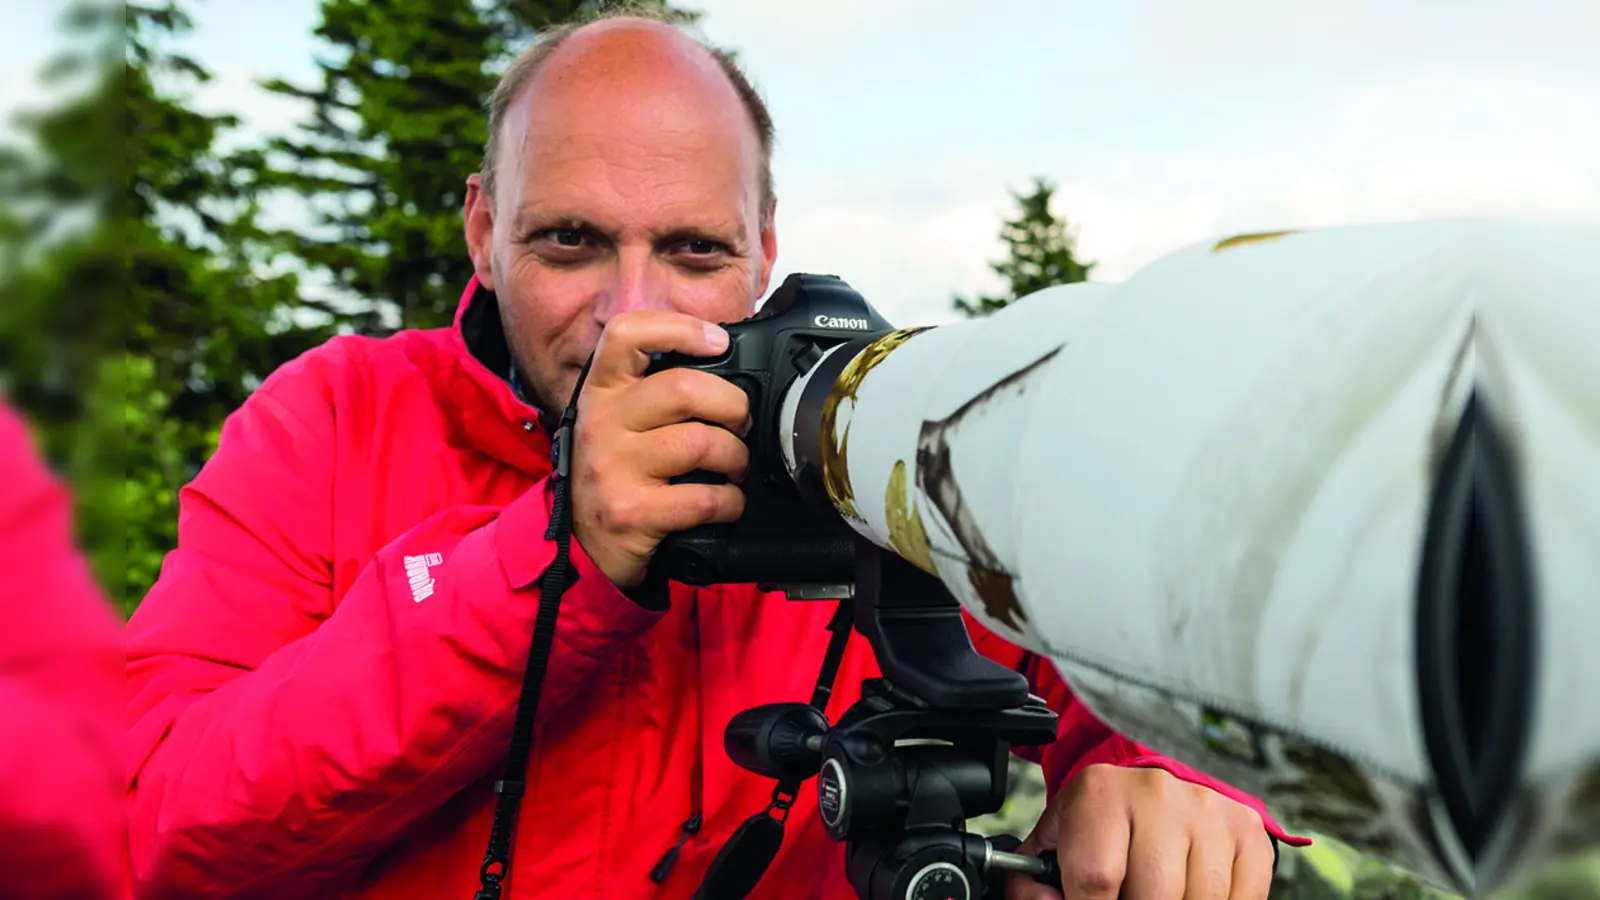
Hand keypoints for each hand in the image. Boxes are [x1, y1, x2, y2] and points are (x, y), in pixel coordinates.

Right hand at [569, 310, 750, 588]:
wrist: (578, 545)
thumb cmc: (614, 474)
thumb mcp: (618, 421)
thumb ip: (656, 391)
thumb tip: (726, 365)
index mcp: (602, 391)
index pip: (627, 333)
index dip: (680, 328)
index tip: (718, 341)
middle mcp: (602, 422)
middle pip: (683, 388)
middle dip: (732, 406)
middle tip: (740, 424)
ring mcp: (613, 468)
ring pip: (701, 443)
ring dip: (736, 458)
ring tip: (734, 467)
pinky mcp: (630, 512)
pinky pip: (704, 498)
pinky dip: (730, 502)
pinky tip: (726, 504)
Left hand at [1006, 764, 1274, 899]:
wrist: (1152, 786)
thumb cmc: (1101, 822)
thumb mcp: (1056, 840)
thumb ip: (1033, 880)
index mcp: (1100, 795)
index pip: (1096, 878)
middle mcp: (1157, 795)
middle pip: (1154, 896)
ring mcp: (1207, 812)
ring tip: (1154, 894)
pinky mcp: (1245, 830)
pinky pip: (1241, 898)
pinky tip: (1190, 894)